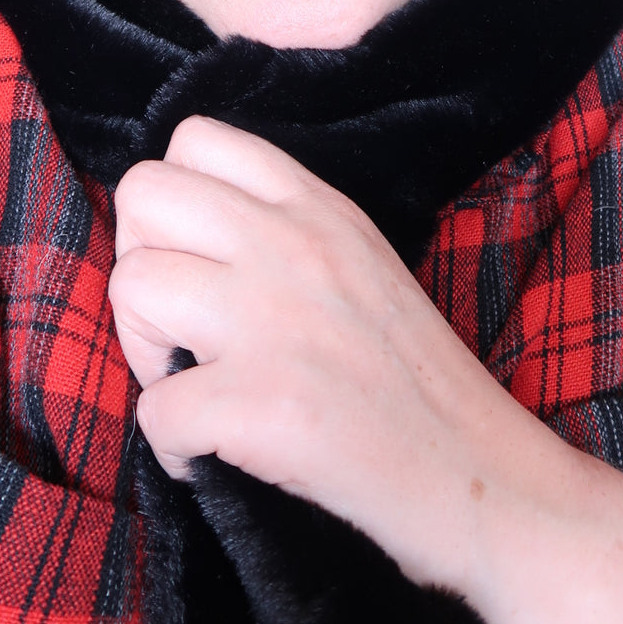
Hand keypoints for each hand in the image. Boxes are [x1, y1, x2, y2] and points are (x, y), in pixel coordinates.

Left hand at [109, 119, 622, 623]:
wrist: (490, 485)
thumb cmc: (417, 386)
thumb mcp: (360, 263)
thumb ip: (286, 230)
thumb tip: (183, 236)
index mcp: (320, 207)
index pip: (195, 138)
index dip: (172, 205)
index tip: (196, 264)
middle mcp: (294, 244)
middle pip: (143, 193)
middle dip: (140, 262)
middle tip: (179, 331)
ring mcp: (276, 320)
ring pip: (132, 284)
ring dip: (143, 349)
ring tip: (193, 388)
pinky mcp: (263, 404)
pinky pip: (152, 409)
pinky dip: (171, 447)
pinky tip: (213, 458)